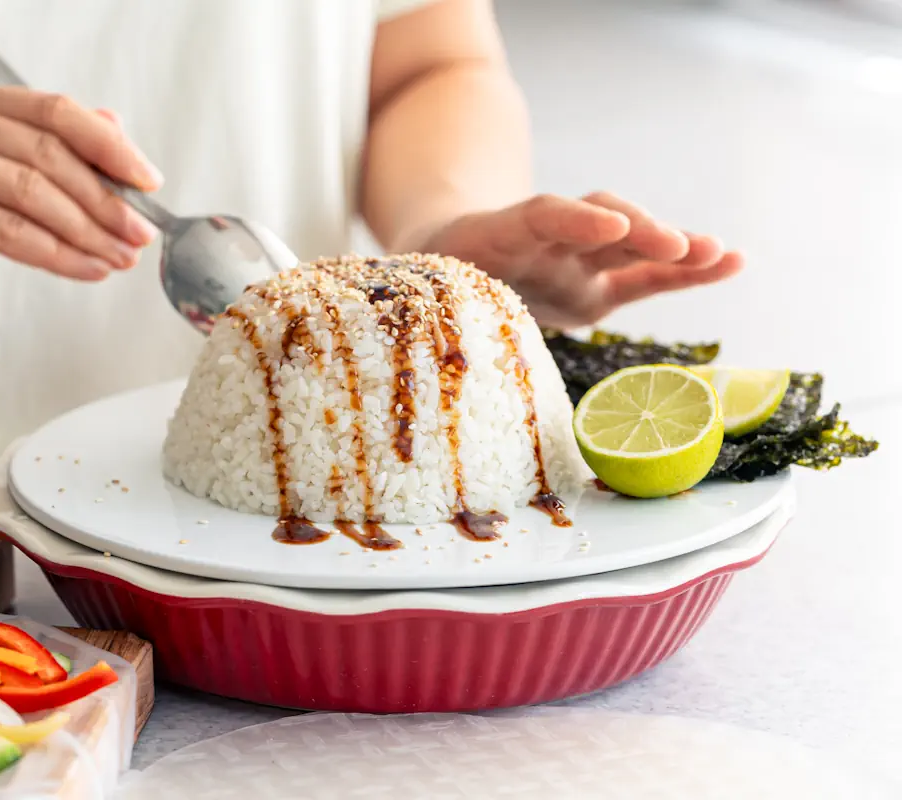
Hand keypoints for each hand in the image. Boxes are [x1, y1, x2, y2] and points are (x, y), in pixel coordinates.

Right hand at [0, 85, 161, 324]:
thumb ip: (41, 165)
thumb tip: (116, 138)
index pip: (54, 112)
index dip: (109, 147)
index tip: (147, 181)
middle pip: (50, 152)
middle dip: (106, 198)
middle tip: (140, 233)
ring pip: (34, 192)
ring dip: (89, 232)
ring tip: (120, 257)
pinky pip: (10, 231)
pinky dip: (58, 254)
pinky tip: (87, 269)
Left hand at [418, 193, 742, 327]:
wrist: (446, 260)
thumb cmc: (432, 277)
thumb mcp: (418, 285)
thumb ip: (423, 305)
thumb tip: (404, 347)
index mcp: (500, 234)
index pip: (540, 214)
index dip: (573, 218)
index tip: (603, 224)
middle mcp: (548, 243)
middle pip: (598, 224)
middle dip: (637, 231)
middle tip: (674, 243)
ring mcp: (578, 263)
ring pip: (633, 247)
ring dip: (677, 250)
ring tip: (722, 254)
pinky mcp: (597, 289)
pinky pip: (647, 279)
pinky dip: (686, 275)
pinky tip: (732, 262)